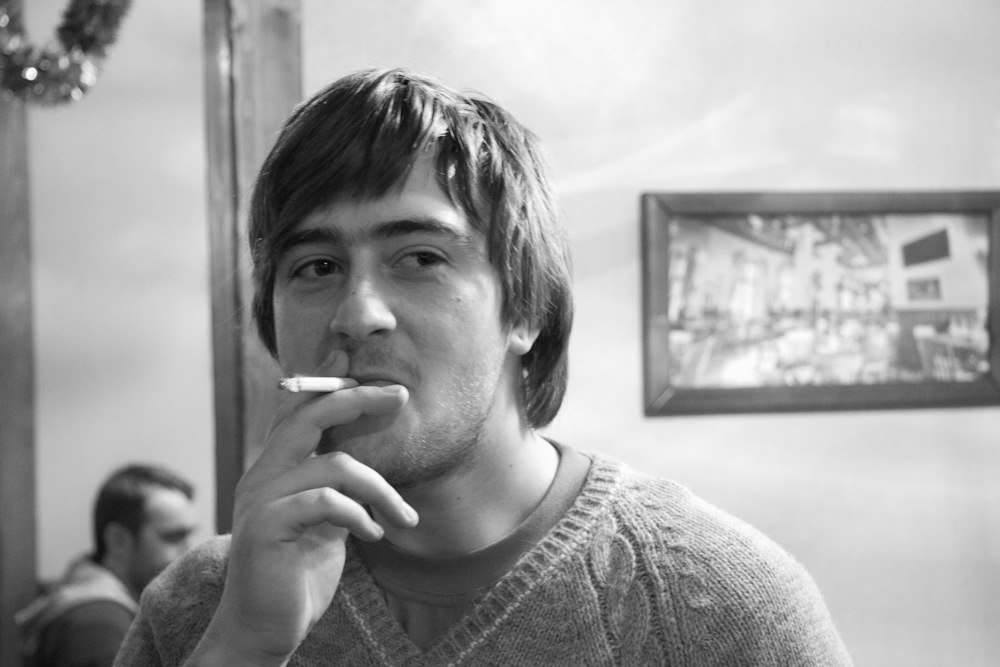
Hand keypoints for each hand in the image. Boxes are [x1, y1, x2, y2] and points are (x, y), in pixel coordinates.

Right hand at [188, 361, 416, 664]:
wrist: (263, 629)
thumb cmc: (297, 576)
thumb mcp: (325, 523)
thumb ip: (337, 489)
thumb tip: (370, 466)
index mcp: (274, 471)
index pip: (297, 413)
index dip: (328, 384)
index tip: (362, 369)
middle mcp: (262, 476)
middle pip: (308, 416)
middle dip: (357, 399)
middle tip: (398, 395)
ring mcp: (261, 500)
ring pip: (334, 465)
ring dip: (381, 489)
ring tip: (405, 518)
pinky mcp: (267, 527)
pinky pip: (326, 502)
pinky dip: (360, 515)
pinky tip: (374, 535)